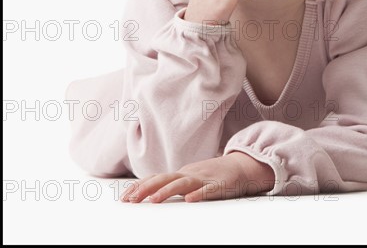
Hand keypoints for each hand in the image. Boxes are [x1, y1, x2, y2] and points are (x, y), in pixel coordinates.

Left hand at [120, 152, 274, 202]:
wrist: (241, 166)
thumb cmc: (214, 175)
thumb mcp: (191, 178)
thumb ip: (174, 184)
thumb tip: (150, 192)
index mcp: (182, 173)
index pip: (157, 178)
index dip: (140, 187)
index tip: (124, 198)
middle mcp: (190, 174)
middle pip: (165, 179)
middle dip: (146, 189)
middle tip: (130, 200)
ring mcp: (204, 179)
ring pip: (183, 184)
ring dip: (167, 192)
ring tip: (153, 201)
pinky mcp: (219, 186)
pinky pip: (208, 190)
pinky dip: (199, 194)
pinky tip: (191, 200)